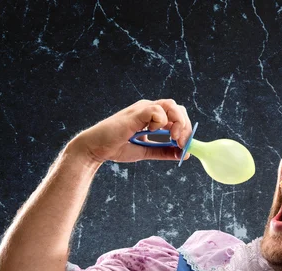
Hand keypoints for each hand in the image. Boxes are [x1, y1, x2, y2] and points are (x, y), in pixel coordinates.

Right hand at [67, 99, 192, 163]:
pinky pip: (156, 110)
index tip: (184, 146)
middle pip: (177, 108)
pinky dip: (161, 121)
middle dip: (185, 126)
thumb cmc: (117, 147)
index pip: (177, 115)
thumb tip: (184, 154)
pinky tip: (152, 131)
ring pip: (171, 105)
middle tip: (181, 143)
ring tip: (174, 138)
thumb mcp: (147, 151)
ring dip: (177, 122)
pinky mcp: (135, 113)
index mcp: (152, 116)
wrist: (96, 149)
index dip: (185, 129)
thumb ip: (164, 151)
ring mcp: (142, 109)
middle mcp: (148, 109)